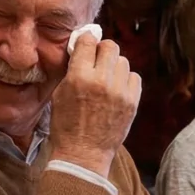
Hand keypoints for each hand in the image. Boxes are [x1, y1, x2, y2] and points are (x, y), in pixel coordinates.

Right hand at [51, 33, 140, 176]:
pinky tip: (116, 89)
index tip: (85, 43)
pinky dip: (125, 80)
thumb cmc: (66, 125)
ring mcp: (120, 91)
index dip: (86, 40)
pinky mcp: (133, 102)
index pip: (88, 41)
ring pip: (123, 61)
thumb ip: (73, 70)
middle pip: (110, 46)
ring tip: (106, 79)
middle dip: (102, 50)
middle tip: (97, 60)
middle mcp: (102, 81)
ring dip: (114, 66)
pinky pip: (134, 77)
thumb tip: (82, 50)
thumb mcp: (60, 94)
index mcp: (80, 77)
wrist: (84, 154)